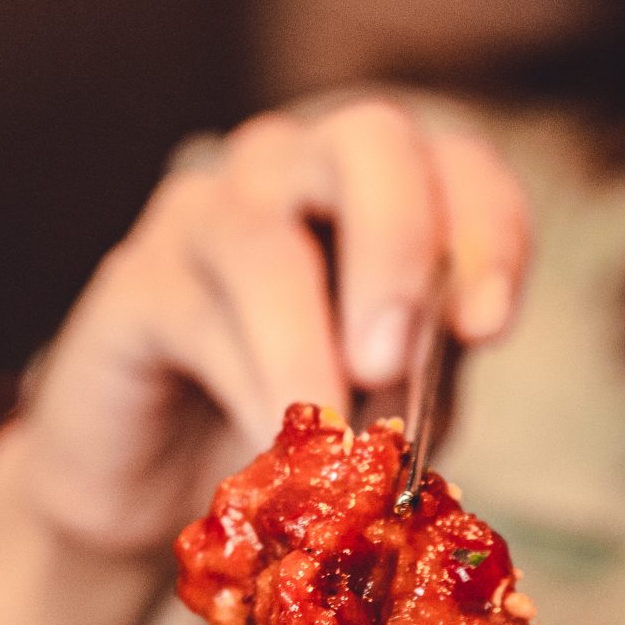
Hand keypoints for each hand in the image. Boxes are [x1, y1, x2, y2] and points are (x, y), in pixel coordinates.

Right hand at [12, 97, 532, 558]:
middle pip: (367, 143)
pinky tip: (270, 446)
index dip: (486, 232)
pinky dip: (244, 381)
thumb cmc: (295, 417)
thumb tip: (448, 352)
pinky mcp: (134, 282)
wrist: (164, 481)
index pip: (458, 164)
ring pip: (265, 239)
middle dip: (399, 248)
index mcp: (383, 189)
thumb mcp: (392, 396)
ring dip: (307, 340)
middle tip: (395, 360)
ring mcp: (206, 213)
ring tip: (333, 433)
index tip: (489, 327)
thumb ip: (429, 365)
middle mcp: (296, 170)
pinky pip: (193, 313)